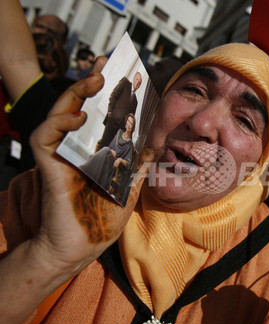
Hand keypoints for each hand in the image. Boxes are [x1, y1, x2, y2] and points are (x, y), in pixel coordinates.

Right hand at [30, 57, 153, 274]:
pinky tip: (77, 117)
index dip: (109, 94)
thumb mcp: (129, 188)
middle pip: (81, 107)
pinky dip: (58, 123)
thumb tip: (153, 144)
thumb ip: (138, 166)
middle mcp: (78, 149)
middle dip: (92, 82)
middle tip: (105, 61)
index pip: (102, 115)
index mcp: (97, 151)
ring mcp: (63, 155)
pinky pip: (45, 137)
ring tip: (95, 77)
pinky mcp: (49, 166)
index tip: (124, 74)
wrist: (80, 248)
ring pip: (61, 114)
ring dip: (76, 93)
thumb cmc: (102, 220)